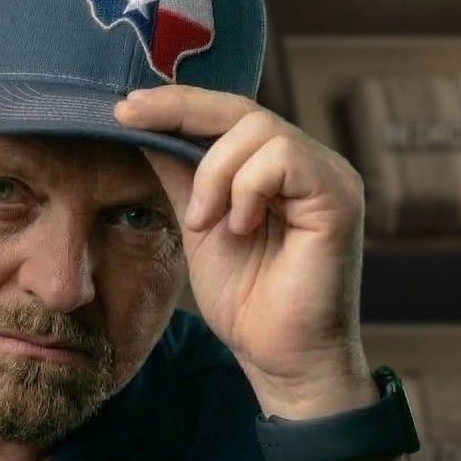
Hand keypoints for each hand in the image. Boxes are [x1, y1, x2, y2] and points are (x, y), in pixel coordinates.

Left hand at [115, 85, 376, 418]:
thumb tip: (142, 127)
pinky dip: (246, 189)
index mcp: (276, 167)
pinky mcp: (339, 195)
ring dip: (215, 173)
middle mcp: (307, 162)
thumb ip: (181, 176)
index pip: (226, 114)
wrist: (279, 356)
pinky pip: (283, 158)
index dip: (175, 104)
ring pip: (258, 128)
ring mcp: (328, 175)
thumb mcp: (197, 224)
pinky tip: (239, 228)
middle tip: (131, 124)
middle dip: (180, 113)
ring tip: (205, 223)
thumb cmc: (245, 300)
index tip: (122, 109)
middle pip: (240, 108)